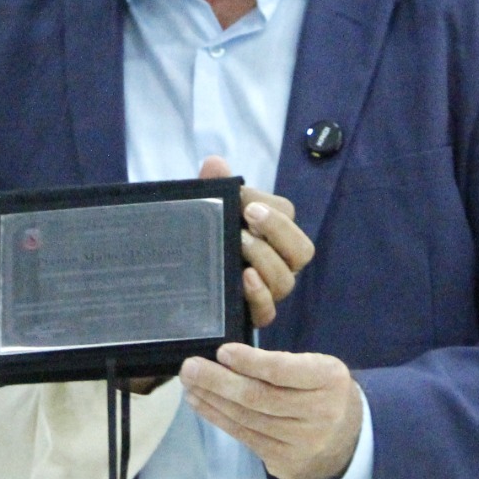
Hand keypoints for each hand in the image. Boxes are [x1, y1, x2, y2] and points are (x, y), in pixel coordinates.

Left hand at [180, 343, 361, 478]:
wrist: (352, 440)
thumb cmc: (324, 392)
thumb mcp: (317, 368)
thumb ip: (281, 364)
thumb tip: (226, 359)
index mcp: (328, 380)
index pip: (282, 371)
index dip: (249, 362)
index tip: (222, 351)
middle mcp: (319, 413)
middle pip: (258, 398)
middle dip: (217, 381)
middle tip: (189, 368)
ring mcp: (302, 443)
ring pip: (247, 420)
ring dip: (211, 401)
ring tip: (189, 385)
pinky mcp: (286, 464)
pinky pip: (246, 438)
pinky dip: (219, 420)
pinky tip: (202, 405)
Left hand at [199, 156, 313, 329]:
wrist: (176, 278)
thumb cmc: (203, 237)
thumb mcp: (204, 211)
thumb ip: (212, 187)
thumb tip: (215, 163)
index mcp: (272, 233)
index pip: (288, 216)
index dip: (271, 208)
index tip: (245, 200)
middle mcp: (278, 262)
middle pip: (302, 250)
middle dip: (278, 230)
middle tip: (250, 216)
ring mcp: (268, 291)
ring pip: (286, 280)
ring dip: (265, 258)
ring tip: (239, 243)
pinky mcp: (251, 315)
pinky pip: (268, 312)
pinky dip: (260, 294)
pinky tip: (245, 278)